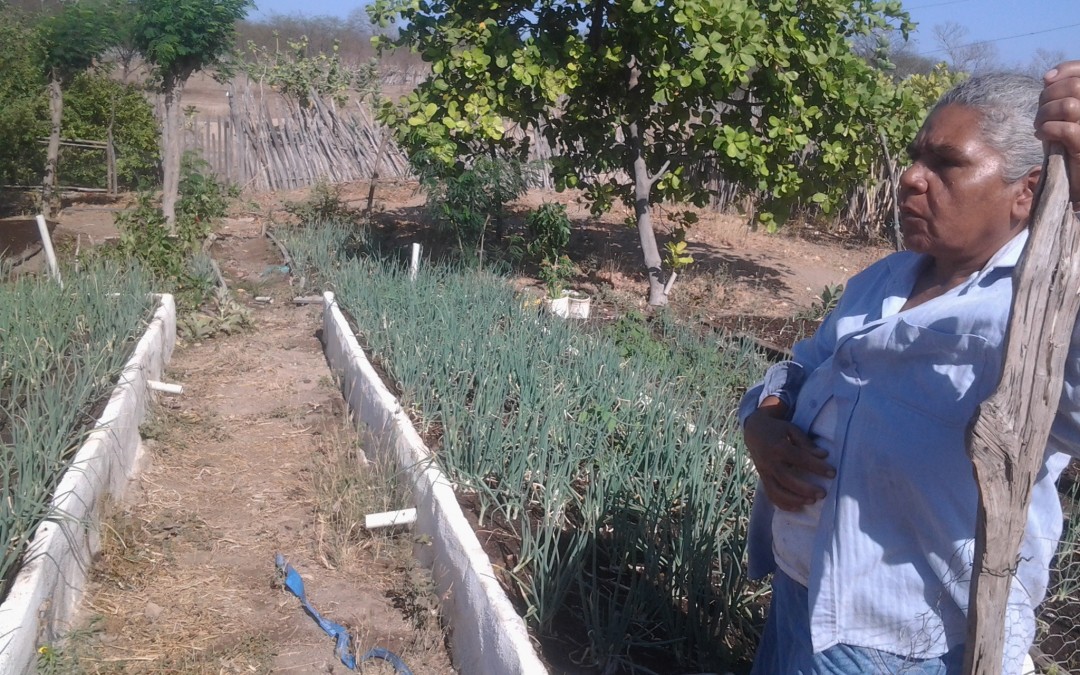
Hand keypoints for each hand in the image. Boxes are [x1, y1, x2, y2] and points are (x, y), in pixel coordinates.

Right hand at [744, 401, 834, 511]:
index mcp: (778, 447)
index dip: (817, 467)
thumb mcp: (791, 429)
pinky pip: (770, 494)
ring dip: (794, 499)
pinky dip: (782, 504)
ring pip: (777, 490)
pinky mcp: (763, 479)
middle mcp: (769, 462)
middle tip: (823, 493)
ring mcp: (764, 472)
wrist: (754, 431)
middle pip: (787, 479)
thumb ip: (806, 443)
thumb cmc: (777, 429)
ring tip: (812, 501)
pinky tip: (797, 507)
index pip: (800, 459)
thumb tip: (823, 455)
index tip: (832, 473)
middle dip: (805, 488)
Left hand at [1037, 61, 1079, 204]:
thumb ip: (1060, 94)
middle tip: (1040, 113)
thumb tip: (1048, 78)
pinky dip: (1048, 130)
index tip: (1047, 81)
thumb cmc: (1067, 143)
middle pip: (1074, 86)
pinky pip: (1066, 129)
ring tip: (1040, 126)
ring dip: (1045, 115)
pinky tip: (1043, 136)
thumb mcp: (1063, 114)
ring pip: (1069, 106)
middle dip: (1048, 97)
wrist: (1076, 179)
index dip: (1066, 70)